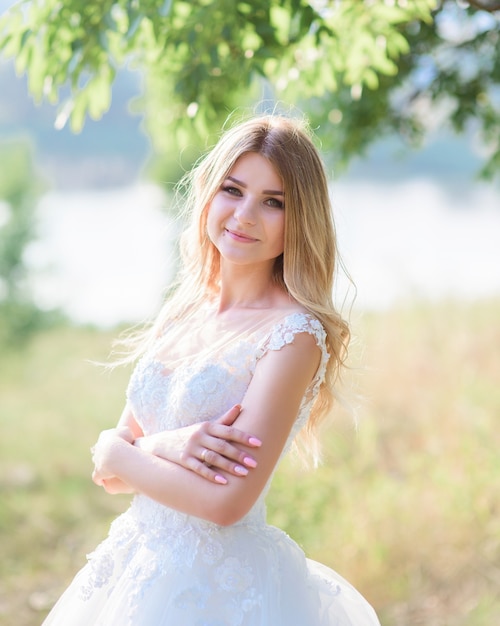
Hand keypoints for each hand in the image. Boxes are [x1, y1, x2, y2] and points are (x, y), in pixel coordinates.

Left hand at [91, 426, 133, 486]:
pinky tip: (101, 482)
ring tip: (107, 468)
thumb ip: (126, 432)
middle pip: (99, 449)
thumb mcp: (127, 432)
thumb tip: (126, 434)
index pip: (105, 437)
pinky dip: (98, 479)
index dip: (111, 441)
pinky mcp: (98, 472)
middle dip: (104, 452)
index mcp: (104, 436)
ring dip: (100, 464)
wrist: (116, 454)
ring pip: (96, 461)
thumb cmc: (124, 441)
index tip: (117, 444)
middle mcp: (98, 448)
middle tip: (112, 455)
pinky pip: (96, 477)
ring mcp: (97, 460)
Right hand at [134, 404, 261, 483]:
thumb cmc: (191, 434)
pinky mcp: (183, 460)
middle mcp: (200, 435)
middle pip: (222, 445)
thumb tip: (241, 406)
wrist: (162, 443)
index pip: (229, 431)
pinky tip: (223, 482)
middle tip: (254, 463)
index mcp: (208, 426)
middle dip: (239, 455)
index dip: (244, 437)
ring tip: (244, 474)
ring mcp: (191, 448)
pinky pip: (199, 468)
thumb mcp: (206, 426)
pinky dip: (211, 475)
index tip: (258, 443)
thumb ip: (224, 420)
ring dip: (229, 466)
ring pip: (213, 458)